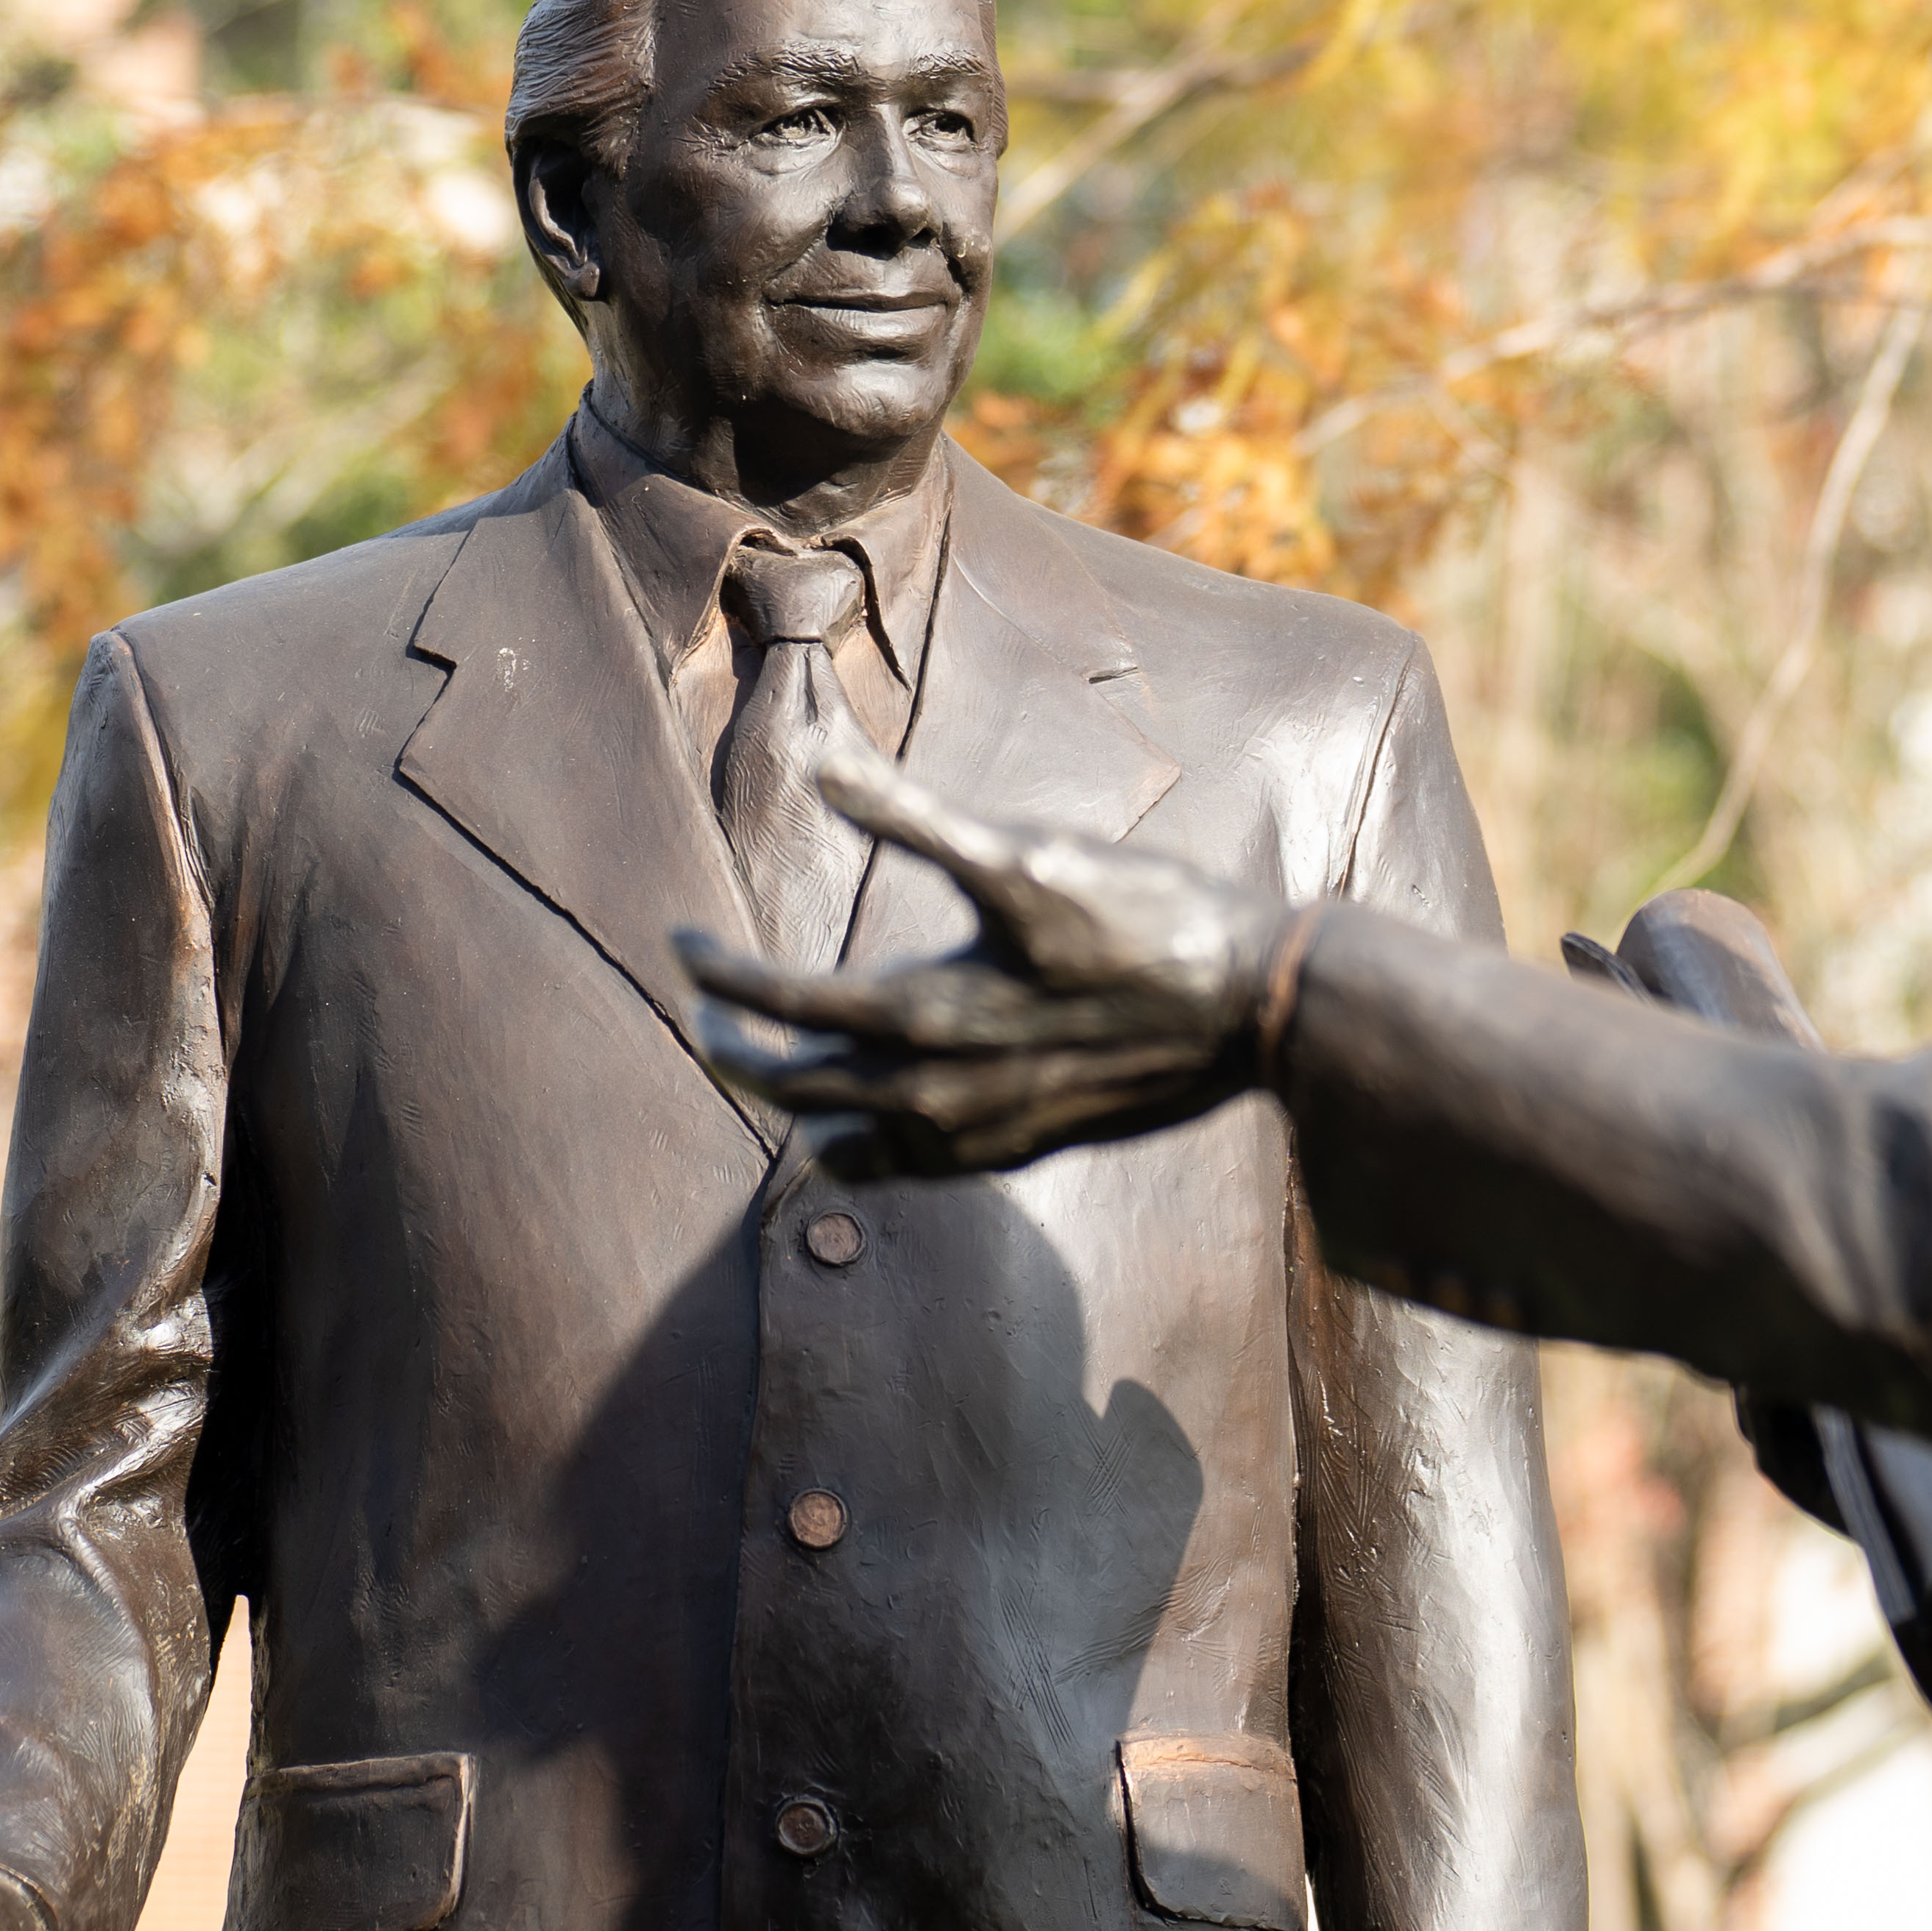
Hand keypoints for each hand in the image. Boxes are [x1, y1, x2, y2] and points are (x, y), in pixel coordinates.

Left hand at [681, 746, 1288, 1175]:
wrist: (1255, 1006)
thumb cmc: (1144, 917)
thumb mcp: (1025, 851)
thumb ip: (910, 812)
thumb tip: (820, 762)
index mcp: (926, 1012)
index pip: (780, 1003)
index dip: (715, 973)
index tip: (676, 942)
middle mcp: (937, 1090)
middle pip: (795, 1086)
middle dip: (734, 1052)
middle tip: (701, 1019)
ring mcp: (979, 1132)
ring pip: (845, 1139)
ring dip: (792, 1106)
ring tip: (773, 1074)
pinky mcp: (1021, 1149)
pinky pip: (908, 1168)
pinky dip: (860, 1150)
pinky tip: (862, 1129)